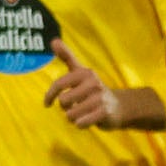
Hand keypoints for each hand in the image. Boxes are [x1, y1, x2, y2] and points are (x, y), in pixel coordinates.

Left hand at [45, 40, 162, 130]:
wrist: (119, 106)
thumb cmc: (92, 89)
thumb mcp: (80, 71)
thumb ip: (66, 56)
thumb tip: (53, 40)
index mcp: (85, 73)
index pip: (58, 85)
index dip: (49, 96)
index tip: (47, 104)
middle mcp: (93, 83)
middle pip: (63, 101)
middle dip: (66, 107)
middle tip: (76, 105)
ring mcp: (100, 98)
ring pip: (70, 114)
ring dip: (73, 117)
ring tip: (83, 112)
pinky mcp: (105, 113)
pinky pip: (80, 123)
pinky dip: (80, 124)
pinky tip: (88, 119)